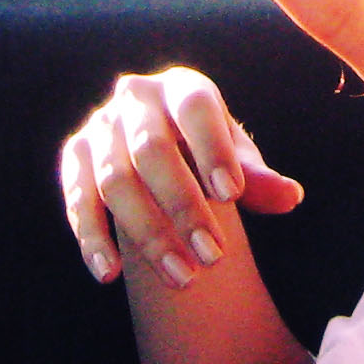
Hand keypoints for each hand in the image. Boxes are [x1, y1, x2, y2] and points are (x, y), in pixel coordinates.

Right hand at [59, 67, 304, 288]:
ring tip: (181, 277)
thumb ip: (257, 178)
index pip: (196, 108)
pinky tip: (110, 273)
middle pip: (152, 150)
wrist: (157, 145)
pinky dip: (91, 238)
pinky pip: (78, 200)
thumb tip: (290, 197)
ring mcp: (100, 127)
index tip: (231, 195)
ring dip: (146, 233)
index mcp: (182, 87)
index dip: (211, 148)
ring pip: (115, 180)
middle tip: (212, 256)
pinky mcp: (74, 158)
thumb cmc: (205, 150)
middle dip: (182, 206)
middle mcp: (135, 98)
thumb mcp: (234, 157)